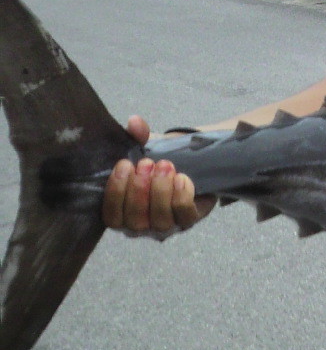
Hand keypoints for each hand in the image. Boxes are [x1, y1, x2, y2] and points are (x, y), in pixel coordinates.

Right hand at [102, 116, 214, 234]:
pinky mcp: (188, 221)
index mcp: (121, 213)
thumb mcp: (143, 149)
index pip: (111, 217)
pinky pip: (185, 215)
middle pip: (135, 220)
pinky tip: (182, 177)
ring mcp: (165, 227)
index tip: (124, 164)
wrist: (189, 164)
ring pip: (160, 220)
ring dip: (161, 191)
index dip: (116, 193)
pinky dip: (182, 195)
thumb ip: (136, 137)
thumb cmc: (156, 163)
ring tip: (165, 165)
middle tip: (147, 163)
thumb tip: (135, 122)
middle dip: (139, 189)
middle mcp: (140, 226)